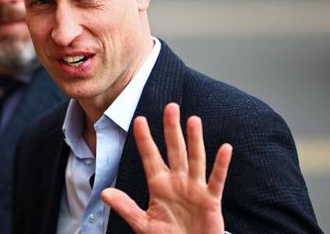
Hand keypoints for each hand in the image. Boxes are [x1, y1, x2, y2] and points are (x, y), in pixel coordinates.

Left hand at [101, 102, 231, 233]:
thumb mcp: (142, 224)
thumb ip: (126, 207)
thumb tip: (104, 193)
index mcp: (159, 185)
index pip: (150, 157)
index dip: (145, 139)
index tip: (139, 120)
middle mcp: (177, 182)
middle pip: (174, 150)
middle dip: (172, 129)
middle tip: (171, 107)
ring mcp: (194, 189)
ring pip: (195, 159)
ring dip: (195, 140)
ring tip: (193, 120)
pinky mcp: (211, 200)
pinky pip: (216, 180)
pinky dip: (221, 165)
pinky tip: (224, 148)